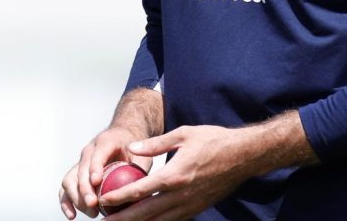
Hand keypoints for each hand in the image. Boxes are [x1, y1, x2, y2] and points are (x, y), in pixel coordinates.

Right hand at [59, 126, 152, 218]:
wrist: (124, 134)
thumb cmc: (134, 145)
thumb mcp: (142, 152)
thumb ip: (140, 166)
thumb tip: (141, 188)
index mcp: (106, 141)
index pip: (97, 154)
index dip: (95, 167)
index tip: (97, 182)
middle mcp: (89, 150)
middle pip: (81, 169)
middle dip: (85, 189)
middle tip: (94, 204)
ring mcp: (81, 161)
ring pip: (70, 179)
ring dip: (77, 198)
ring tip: (92, 212)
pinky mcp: (76, 173)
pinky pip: (65, 188)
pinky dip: (66, 202)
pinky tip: (72, 215)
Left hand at [97, 125, 254, 220]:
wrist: (242, 155)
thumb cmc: (213, 140)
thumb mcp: (184, 134)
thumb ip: (156, 143)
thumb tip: (132, 147)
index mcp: (175, 174)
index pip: (141, 190)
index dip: (120, 197)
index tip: (104, 200)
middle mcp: (180, 195)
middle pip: (144, 213)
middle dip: (122, 220)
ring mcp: (188, 205)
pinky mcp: (195, 209)